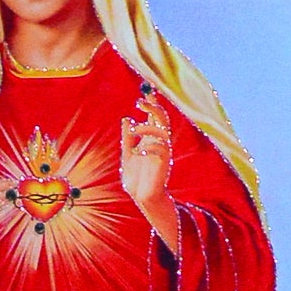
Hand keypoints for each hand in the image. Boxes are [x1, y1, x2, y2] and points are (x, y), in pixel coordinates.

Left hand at [117, 90, 174, 214]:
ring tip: (133, 131)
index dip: (152, 103)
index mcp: (150, 139)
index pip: (154, 116)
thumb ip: (127, 139)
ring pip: (162, 131)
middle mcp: (158, 143)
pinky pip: (161, 149)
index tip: (143, 92)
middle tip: (139, 102)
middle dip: (153, 107)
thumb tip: (126, 119)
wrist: (142, 198)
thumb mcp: (127, 155)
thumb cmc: (135, 179)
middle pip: (162, 118)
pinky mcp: (164, 163)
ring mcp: (162, 152)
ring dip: (148, 127)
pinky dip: (149, 147)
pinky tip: (138, 152)